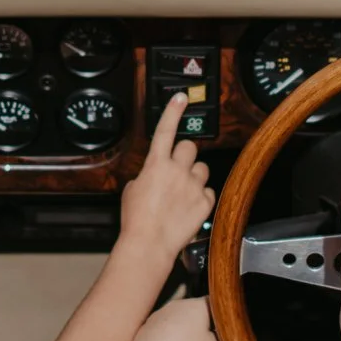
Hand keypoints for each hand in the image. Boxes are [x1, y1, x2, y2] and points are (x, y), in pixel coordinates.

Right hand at [118, 92, 213, 260]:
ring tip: (183, 192)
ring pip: (202, 168)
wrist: (149, 243)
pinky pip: (208, 191)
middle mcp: (177, 170)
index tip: (180, 97)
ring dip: (194, 176)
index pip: (166, 130)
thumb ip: (147, 175)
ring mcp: (193, 185)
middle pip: (189, 147)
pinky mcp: (205, 201)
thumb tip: (155, 175)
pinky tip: (188, 207)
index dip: (173, 112)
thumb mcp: (132, 190)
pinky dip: (200, 197)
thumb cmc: (136, 219)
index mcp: (156, 164)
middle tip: (178, 169)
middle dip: (185, 155)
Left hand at [130, 296, 218, 340]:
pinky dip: (167, 335)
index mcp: (197, 305)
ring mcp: (161, 312)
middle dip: (200, 322)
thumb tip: (220, 336)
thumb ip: (220, 338)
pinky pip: (162, 327)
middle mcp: (178, 303)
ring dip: (182, 328)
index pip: (214, 304)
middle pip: (194, 310)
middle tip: (204, 340)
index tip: (221, 328)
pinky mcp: (148, 323)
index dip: (220, 316)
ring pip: (177, 318)